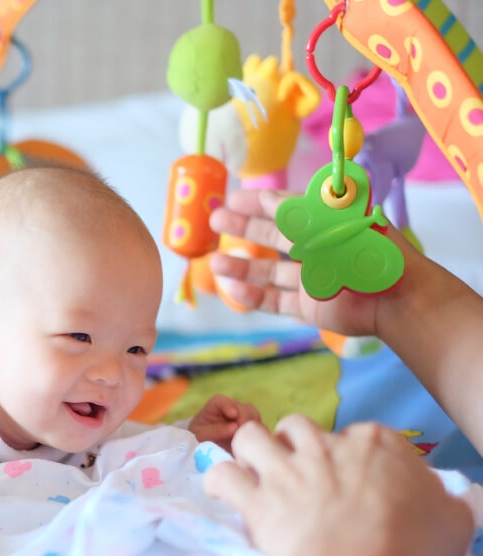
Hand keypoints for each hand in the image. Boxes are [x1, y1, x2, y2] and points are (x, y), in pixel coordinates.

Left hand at [188, 393, 260, 452]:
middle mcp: (233, 410)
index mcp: (216, 406)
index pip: (222, 401)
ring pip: (256, 419)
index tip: (233, 414)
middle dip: (245, 419)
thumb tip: (235, 427)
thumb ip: (215, 430)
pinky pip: (261, 431)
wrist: (204, 449)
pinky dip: (260, 437)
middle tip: (243, 432)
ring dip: (254, 429)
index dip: (229, 406)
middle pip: (245, 408)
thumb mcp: (201, 435)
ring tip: (248, 441)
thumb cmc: (198, 438)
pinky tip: (254, 446)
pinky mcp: (252, 432)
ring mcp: (244, 420)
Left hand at [204, 414, 472, 555]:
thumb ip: (436, 499)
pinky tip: (226, 493)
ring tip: (255, 472)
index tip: (354, 483)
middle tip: (298, 472)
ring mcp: (284, 468)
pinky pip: (220, 475)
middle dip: (292, 444)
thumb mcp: (450, 517)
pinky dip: (219, 483)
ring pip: (250, 435)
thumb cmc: (415, 545)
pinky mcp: (255, 498)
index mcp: (374, 442)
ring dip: (249, 451)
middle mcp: (323, 445)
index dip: (350, 457)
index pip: (356, 435)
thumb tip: (434, 500)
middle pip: (296, 426)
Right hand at [208, 188, 419, 337]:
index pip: (287, 209)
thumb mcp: (332, 220)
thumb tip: (269, 197)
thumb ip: (301, 209)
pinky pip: (274, 302)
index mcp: (325, 224)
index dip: (259, 202)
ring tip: (213, 260)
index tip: (234, 197)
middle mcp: (316, 250)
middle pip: (272, 236)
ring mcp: (310, 280)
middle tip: (215, 219)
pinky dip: (251, 297)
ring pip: (268, 271)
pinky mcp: (308, 307)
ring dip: (240, 265)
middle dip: (243, 227)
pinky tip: (231, 289)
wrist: (392, 297)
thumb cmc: (366, 251)